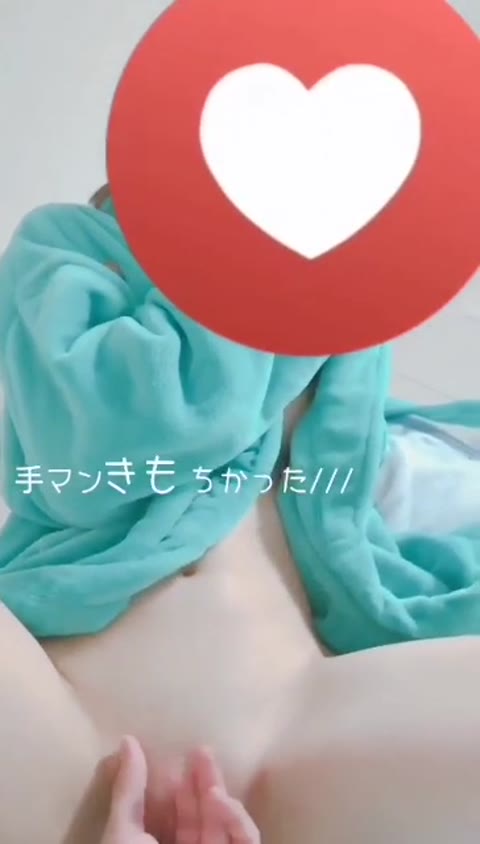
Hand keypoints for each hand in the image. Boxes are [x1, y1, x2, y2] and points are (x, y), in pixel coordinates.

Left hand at [100, 737, 259, 843]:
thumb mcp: (123, 834)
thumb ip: (128, 790)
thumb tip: (127, 741)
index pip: (179, 817)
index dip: (182, 787)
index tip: (181, 757)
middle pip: (204, 816)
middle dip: (203, 781)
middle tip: (200, 751)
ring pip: (227, 825)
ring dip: (220, 795)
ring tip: (207, 771)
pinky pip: (245, 841)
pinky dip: (236, 818)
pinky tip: (219, 798)